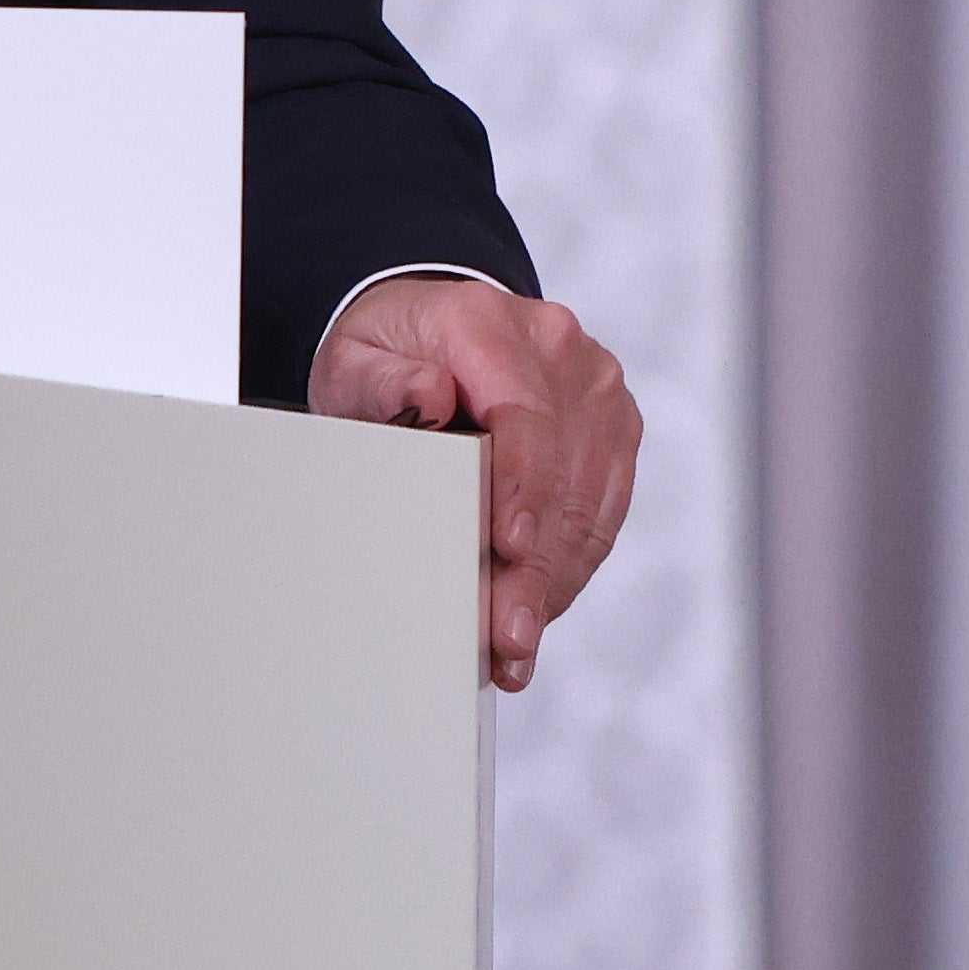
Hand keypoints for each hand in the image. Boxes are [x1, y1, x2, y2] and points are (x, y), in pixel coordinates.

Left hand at [311, 272, 641, 690]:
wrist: (434, 329)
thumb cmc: (391, 353)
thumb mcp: (355, 360)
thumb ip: (384, 381)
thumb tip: (429, 396)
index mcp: (491, 325)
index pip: (522, 409)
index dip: (523, 483)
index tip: (510, 546)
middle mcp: (558, 349)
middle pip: (561, 470)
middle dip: (535, 564)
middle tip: (509, 635)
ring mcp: (596, 388)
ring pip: (590, 499)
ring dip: (556, 578)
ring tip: (517, 644)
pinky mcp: (613, 426)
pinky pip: (604, 507)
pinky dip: (571, 565)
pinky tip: (540, 608)